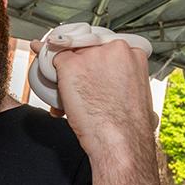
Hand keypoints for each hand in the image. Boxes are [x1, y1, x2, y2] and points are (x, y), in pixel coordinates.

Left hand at [30, 37, 154, 155]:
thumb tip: (107, 80)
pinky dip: (48, 69)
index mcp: (133, 53)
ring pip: (70, 54)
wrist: (121, 138)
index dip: (96, 59)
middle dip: (82, 64)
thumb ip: (122, 78)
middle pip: (88, 47)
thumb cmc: (129, 124)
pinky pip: (52, 60)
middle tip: (82, 85)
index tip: (92, 69)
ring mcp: (91, 55)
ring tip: (71, 92)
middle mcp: (113, 48)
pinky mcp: (71, 65)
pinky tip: (50, 79)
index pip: (108, 45)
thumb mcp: (136, 92)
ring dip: (67, 71)